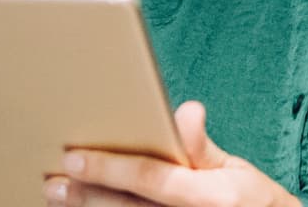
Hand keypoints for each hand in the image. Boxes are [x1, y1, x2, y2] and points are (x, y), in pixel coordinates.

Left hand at [44, 101, 300, 206]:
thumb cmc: (255, 205)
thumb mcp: (238, 172)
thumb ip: (201, 147)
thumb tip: (186, 110)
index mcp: (209, 197)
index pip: (150, 178)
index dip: (109, 168)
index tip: (73, 158)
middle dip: (86, 196)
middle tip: (52, 183)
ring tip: (58, 199)